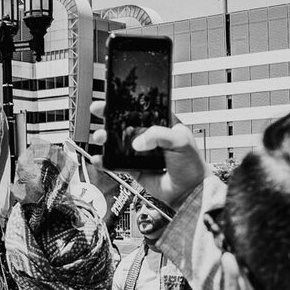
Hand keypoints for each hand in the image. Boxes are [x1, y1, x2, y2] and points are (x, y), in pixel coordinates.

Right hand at [89, 101, 206, 207]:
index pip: (142, 110)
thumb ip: (159, 135)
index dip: (127, 103)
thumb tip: (138, 141)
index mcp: (161, 124)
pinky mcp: (132, 167)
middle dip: (109, 116)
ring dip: (105, 137)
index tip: (114, 98)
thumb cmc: (191, 165)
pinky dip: (104, 160)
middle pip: (124, 123)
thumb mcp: (181, 141)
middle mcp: (148, 137)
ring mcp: (139, 152)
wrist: (188, 191)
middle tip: (99, 110)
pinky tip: (99, 158)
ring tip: (101, 137)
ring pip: (117, 141)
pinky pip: (114, 162)